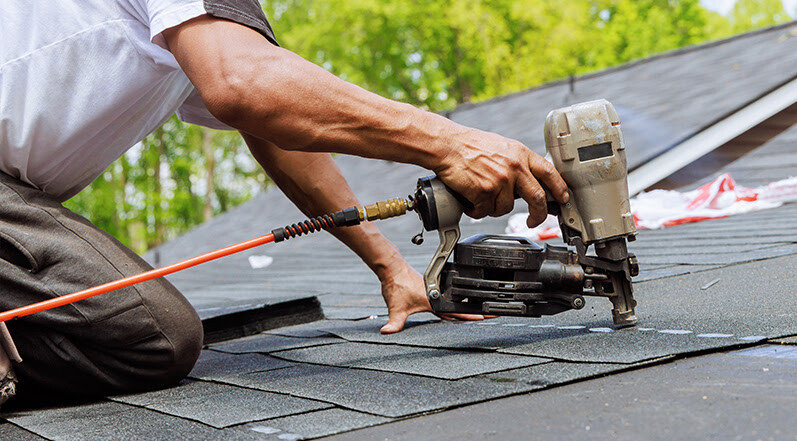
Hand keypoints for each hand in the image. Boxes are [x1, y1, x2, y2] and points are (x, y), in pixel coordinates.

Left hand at [378, 262, 487, 333]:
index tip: (486, 315)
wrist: (393, 269)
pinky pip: (446, 295)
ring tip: (482, 309)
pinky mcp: (431, 286)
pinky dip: (454, 300)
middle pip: (461, 304)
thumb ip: (393, 323)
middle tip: (492, 312)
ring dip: (467, 303)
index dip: (472, 315)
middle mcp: (437, 294)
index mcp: (434, 301)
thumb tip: (386, 333)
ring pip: (455, 299)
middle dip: (476, 310)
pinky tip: (458, 303)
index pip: (456, 310)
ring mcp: (435, 290)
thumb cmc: (396, 286)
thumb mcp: (395, 308)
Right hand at [433, 126, 568, 226]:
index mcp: (520, 154)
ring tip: (480, 196)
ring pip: (506, 208)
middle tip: (535, 220)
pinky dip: (476, 209)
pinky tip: (469, 199)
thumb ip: (516, 162)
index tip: (563, 198)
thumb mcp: (501, 147)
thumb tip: (527, 180)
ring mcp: (500, 180)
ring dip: (493, 208)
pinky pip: (485, 211)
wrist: (447, 145)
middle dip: (539, 214)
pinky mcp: (485, 192)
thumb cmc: (469, 145)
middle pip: (537, 197)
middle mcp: (514, 167)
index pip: (549, 172)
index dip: (559, 188)